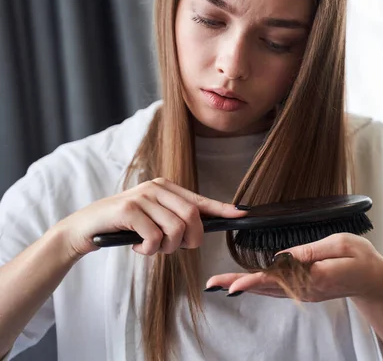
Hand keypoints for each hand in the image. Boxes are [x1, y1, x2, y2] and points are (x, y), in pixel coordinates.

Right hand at [52, 178, 246, 258]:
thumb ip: (174, 220)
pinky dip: (149, 250)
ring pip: (175, 228)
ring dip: (167, 248)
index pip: (199, 200)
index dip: (221, 208)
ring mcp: (141, 197)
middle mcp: (155, 188)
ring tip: (152, 248)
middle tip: (179, 248)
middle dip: (192, 239)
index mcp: (165, 188)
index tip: (240, 213)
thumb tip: (201, 230)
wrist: (85, 229)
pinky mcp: (128, 210)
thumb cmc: (123, 227)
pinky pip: (154, 237)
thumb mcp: (152, 220)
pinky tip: (138, 248)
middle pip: (191, 216)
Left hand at [206, 233, 382, 301]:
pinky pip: (277, 290)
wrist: (374, 281)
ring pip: (268, 291)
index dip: (255, 280)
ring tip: (220, 284)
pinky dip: (257, 287)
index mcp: (315, 276)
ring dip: (244, 286)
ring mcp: (304, 293)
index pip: (280, 277)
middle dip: (239, 284)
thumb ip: (311, 250)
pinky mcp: (304, 291)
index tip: (235, 284)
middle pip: (267, 287)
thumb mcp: (341, 244)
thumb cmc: (361, 258)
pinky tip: (244, 284)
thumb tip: (281, 255)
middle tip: (213, 283)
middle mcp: (306, 289)